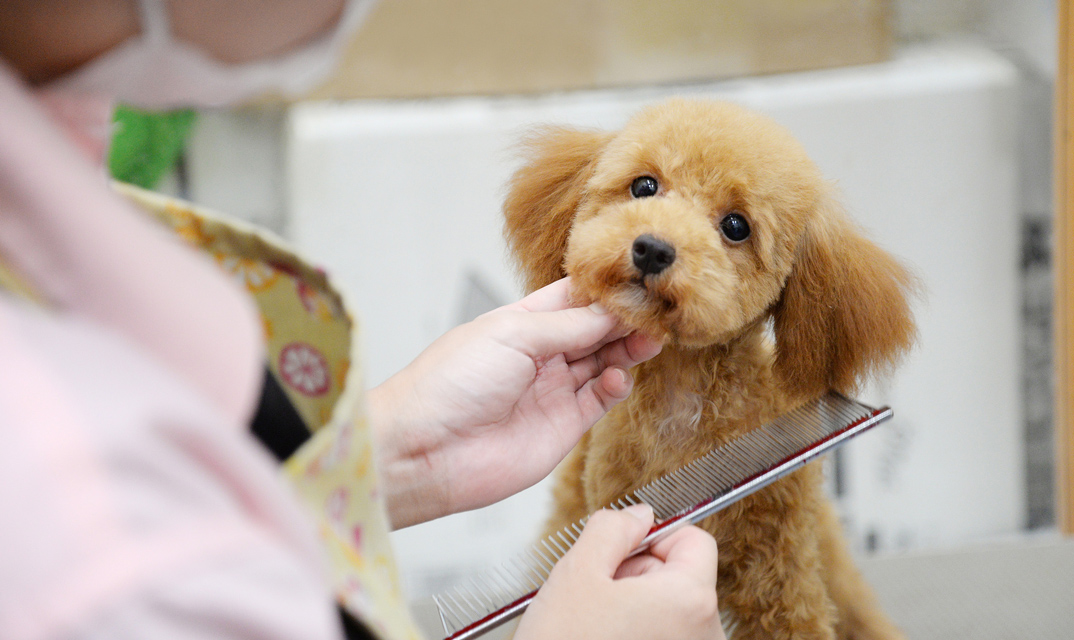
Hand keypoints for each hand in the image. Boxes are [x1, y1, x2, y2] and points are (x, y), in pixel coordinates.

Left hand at [367, 277, 661, 527]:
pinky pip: (601, 400)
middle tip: (656, 310)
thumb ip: (568, 326)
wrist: (425, 451)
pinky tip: (617, 376)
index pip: (574, 298)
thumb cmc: (449, 385)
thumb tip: (612, 311)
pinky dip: (617, 386)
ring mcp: (552, 390)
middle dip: (625, 319)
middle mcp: (539, 355)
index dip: (606, 290)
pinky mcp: (562, 427)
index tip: (640, 279)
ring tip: (649, 340)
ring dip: (627, 350)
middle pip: (595, 330)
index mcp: (520, 322)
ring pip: (604, 362)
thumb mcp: (512, 335)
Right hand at [515, 505, 724, 639]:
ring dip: (633, 607)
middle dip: (637, 574)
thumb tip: (640, 515)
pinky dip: (636, 633)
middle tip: (596, 594)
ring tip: (595, 625)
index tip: (619, 552)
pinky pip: (663, 637)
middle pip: (681, 576)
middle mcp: (707, 634)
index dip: (653, 536)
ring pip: (669, 610)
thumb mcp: (578, 571)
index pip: (694, 539)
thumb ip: (613, 528)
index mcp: (690, 599)